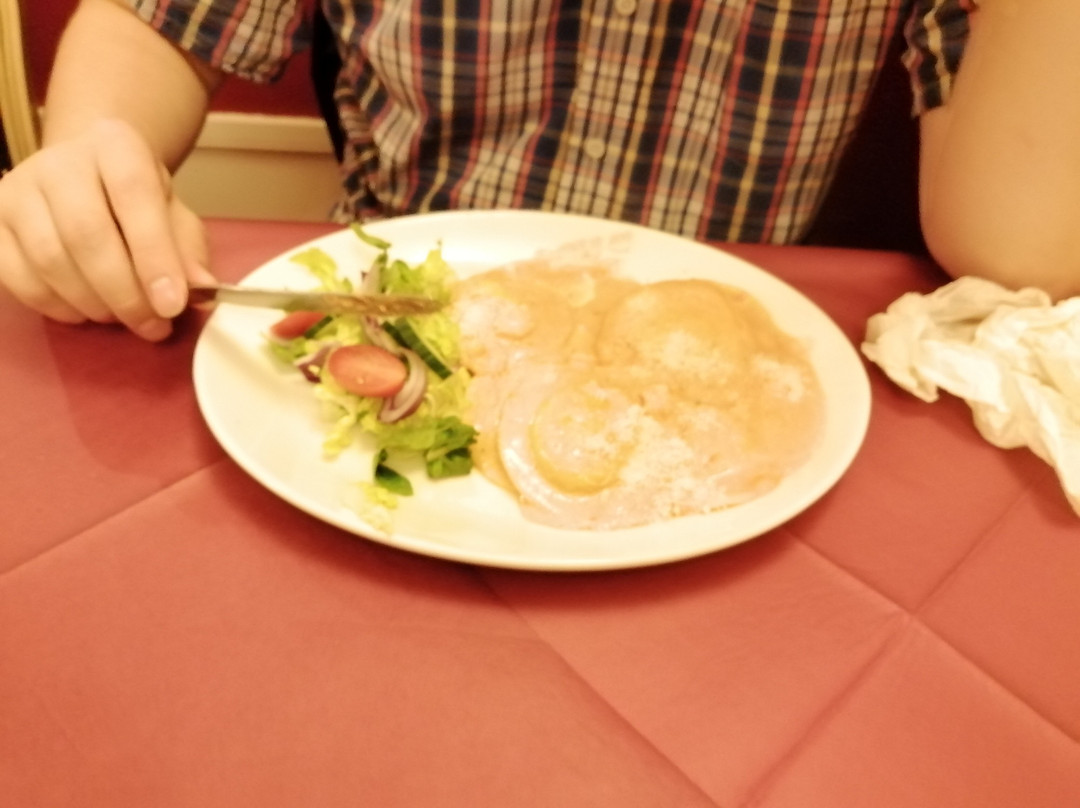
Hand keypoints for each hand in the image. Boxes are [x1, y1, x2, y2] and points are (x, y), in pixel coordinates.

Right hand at [0, 118, 213, 339]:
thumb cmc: (135, 199)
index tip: (173, 305)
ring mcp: (16, 191)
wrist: (85, 173)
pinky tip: (85, 311)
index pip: (134, 196)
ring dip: (93, 304)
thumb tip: (199, 288)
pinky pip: (18, 278)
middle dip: (125, 293)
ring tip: (123, 318)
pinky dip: (57, 306)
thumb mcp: (174, 213)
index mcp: (115, 146)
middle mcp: (58, 162)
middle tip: (153, 325)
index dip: (154, 256)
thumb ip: (187, 249)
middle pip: (86, 235)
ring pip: (49, 260)